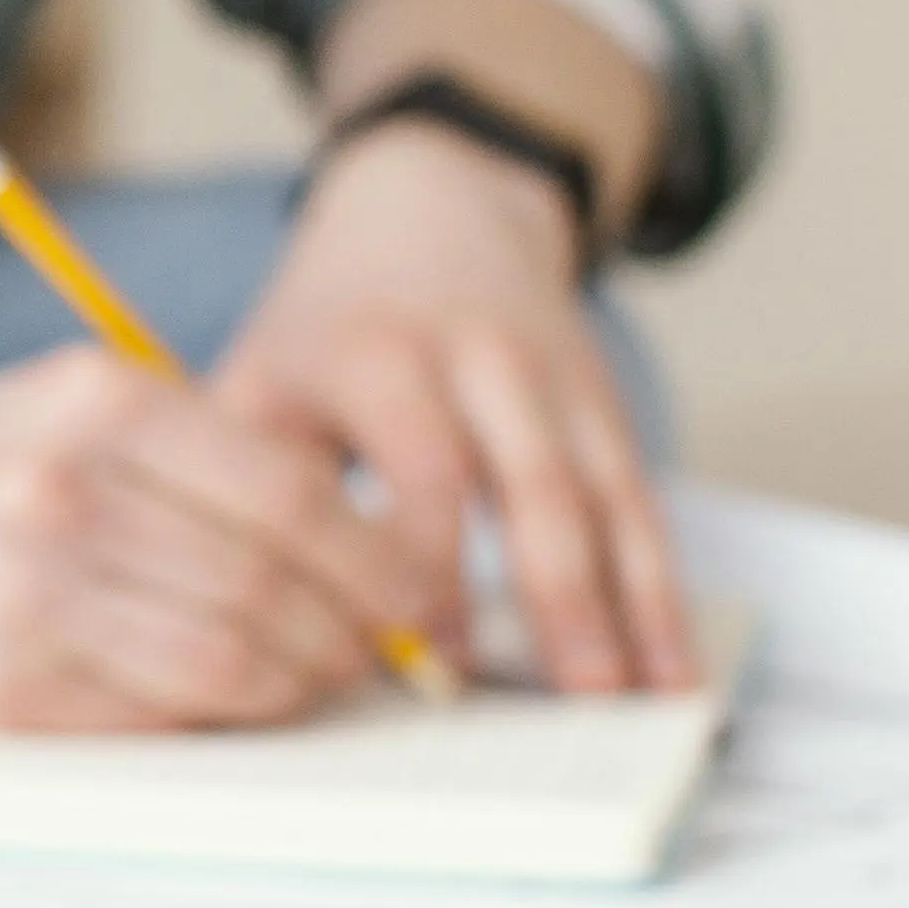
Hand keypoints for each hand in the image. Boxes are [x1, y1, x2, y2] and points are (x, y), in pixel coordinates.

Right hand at [0, 345, 445, 730]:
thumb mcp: (85, 406)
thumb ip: (211, 455)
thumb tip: (369, 548)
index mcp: (95, 402)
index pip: (289, 491)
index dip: (371, 554)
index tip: (407, 588)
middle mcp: (57, 495)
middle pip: (269, 583)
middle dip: (350, 629)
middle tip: (377, 646)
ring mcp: (24, 599)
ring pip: (227, 662)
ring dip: (298, 681)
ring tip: (316, 674)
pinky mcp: (4, 690)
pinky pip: (159, 713)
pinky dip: (220, 712)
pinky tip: (233, 694)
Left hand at [210, 120, 698, 694]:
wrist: (431, 207)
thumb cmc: (325, 327)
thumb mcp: (258, 377)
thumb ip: (245, 485)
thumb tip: (235, 617)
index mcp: (382, 355)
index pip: (424, 468)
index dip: (432, 566)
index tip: (429, 657)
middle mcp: (484, 361)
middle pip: (536, 484)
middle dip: (560, 598)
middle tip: (574, 700)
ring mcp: (558, 382)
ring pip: (607, 499)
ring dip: (635, 603)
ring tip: (647, 699)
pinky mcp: (605, 407)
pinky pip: (642, 503)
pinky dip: (663, 586)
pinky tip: (674, 662)